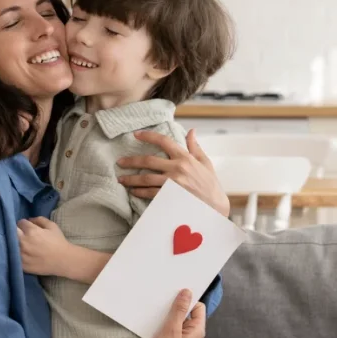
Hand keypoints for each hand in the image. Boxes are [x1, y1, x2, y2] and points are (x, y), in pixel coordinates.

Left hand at [17, 217, 70, 276]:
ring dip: (15, 243)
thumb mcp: (52, 226)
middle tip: (23, 235)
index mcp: (31, 231)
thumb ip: (39, 219)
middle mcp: (23, 242)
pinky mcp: (21, 265)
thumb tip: (29, 219)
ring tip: (22, 245)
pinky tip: (23, 254)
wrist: (64, 260)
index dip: (24, 224)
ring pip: (11, 245)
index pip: (20, 223)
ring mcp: (21, 254)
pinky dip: (16, 254)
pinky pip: (14, 257)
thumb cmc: (59, 242)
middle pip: (12, 232)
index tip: (27, 227)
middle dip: (17, 232)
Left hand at [116, 129, 230, 217]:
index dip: (148, 136)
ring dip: (131, 179)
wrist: (216, 206)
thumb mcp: (205, 163)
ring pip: (146, 178)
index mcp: (185, 158)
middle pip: (148, 161)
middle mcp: (177, 168)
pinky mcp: (169, 197)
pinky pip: (150, 193)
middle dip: (131, 161)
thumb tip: (191, 131)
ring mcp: (172, 183)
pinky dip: (140, 192)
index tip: (136, 134)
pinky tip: (133, 192)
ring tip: (122, 179)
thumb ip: (195, 147)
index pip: (164, 141)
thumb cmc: (211, 184)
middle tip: (120, 162)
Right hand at [142, 289, 205, 337]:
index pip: (199, 307)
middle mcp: (195, 334)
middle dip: (179, 308)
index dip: (189, 301)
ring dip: (173, 317)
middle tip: (167, 304)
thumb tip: (187, 292)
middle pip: (190, 314)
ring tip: (162, 314)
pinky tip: (161, 325)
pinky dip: (170, 325)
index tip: (175, 297)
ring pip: (182, 321)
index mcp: (198, 330)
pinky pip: (177, 329)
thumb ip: (180, 309)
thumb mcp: (172, 328)